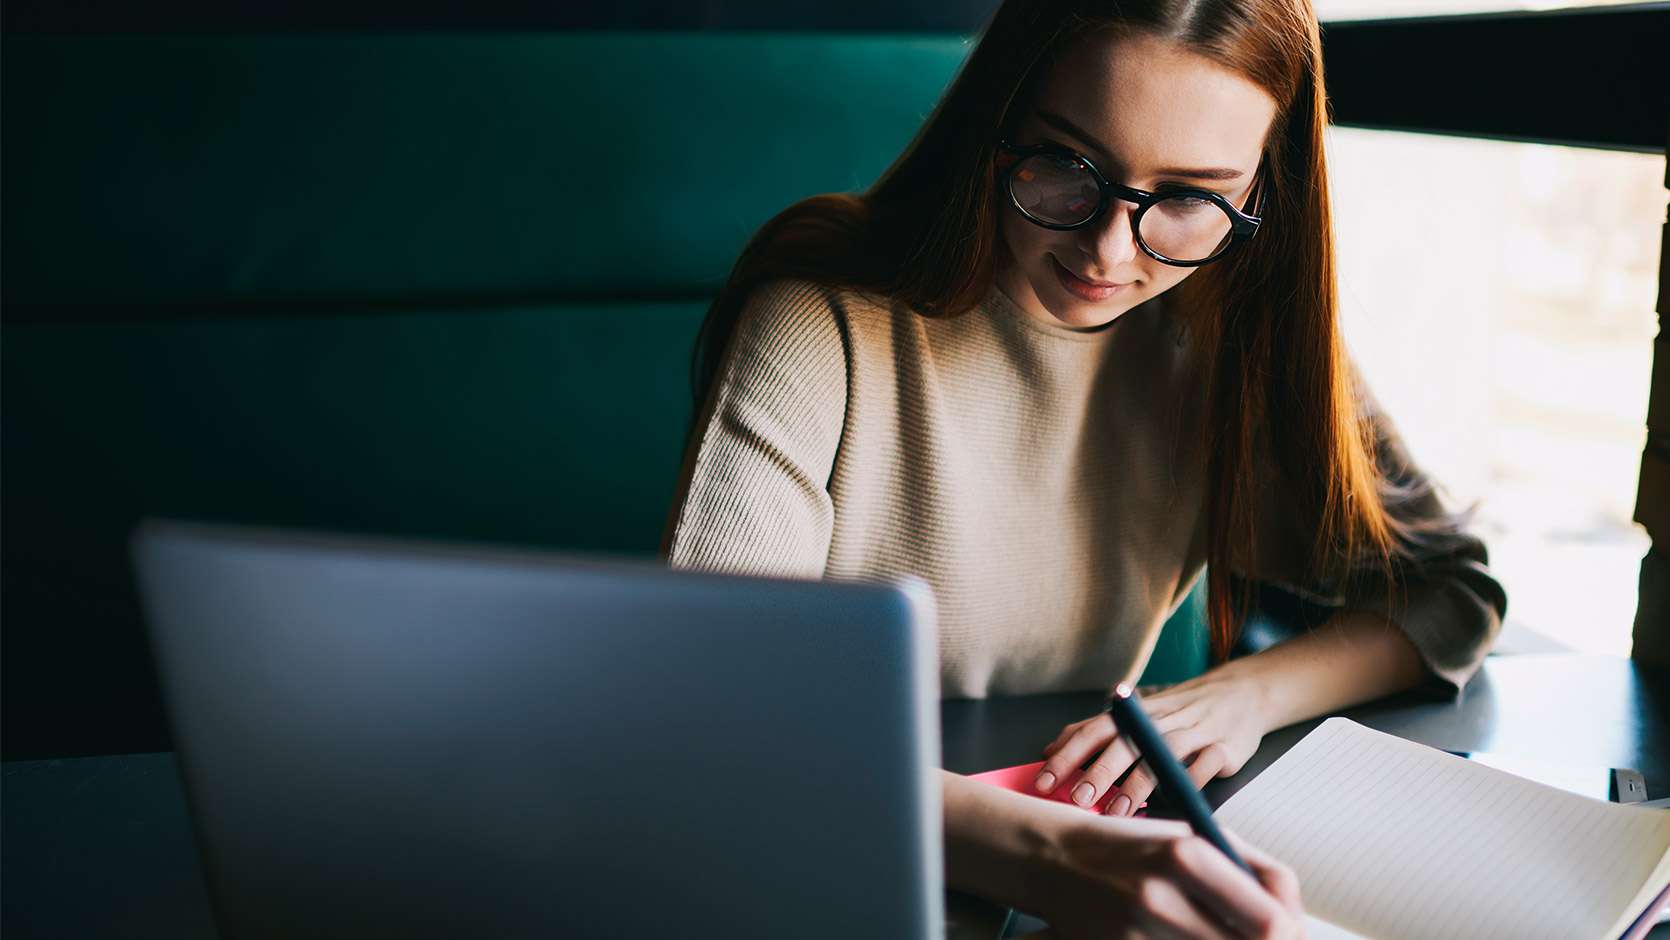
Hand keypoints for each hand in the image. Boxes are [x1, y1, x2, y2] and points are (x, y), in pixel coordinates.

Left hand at [1033, 672, 1270, 815]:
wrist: (1241, 692)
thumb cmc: (1179, 710)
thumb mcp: (1134, 716)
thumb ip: (1091, 732)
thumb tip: (1047, 750)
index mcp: (1134, 714)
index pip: (1092, 731)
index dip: (1067, 756)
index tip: (1045, 782)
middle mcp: (1160, 720)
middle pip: (1124, 743)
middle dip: (1099, 772)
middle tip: (1079, 800)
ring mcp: (1193, 731)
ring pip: (1163, 754)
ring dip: (1139, 784)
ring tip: (1120, 813)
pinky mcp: (1225, 746)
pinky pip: (1207, 763)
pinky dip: (1191, 780)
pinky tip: (1176, 801)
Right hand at [1042, 810, 1304, 939]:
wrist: (1058, 860)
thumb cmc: (1136, 846)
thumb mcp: (1197, 835)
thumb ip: (1254, 870)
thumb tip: (1295, 920)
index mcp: (1185, 855)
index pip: (1270, 923)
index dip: (1290, 932)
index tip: (1287, 928)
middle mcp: (1160, 899)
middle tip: (1258, 936)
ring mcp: (1135, 935)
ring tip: (1211, 930)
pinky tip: (1182, 938)